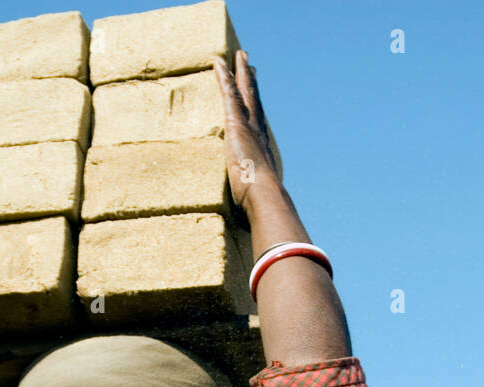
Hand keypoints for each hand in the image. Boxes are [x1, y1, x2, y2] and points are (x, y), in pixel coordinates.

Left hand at [212, 51, 280, 215]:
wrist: (265, 201)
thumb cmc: (262, 211)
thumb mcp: (256, 209)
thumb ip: (255, 214)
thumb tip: (258, 233)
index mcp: (263, 154)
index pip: (260, 128)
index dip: (259, 113)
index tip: (258, 101)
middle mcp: (259, 136)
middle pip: (256, 103)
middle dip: (252, 85)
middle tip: (250, 66)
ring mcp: (249, 128)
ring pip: (245, 93)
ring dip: (240, 73)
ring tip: (238, 56)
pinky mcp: (236, 124)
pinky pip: (229, 94)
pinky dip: (224, 77)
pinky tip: (218, 62)